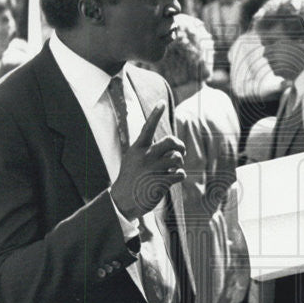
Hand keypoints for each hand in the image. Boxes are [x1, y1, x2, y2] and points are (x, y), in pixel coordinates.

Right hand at [110, 103, 185, 218]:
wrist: (123, 201)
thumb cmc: (131, 178)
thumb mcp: (133, 159)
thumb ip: (147, 150)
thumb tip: (170, 145)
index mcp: (138, 149)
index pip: (148, 127)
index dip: (155, 114)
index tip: (162, 102)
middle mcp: (145, 156)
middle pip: (170, 141)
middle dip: (180, 145)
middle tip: (180, 151)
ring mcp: (152, 169)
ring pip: (177, 158)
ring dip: (179, 163)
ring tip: (173, 169)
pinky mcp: (160, 182)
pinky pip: (179, 173)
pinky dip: (179, 175)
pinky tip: (174, 177)